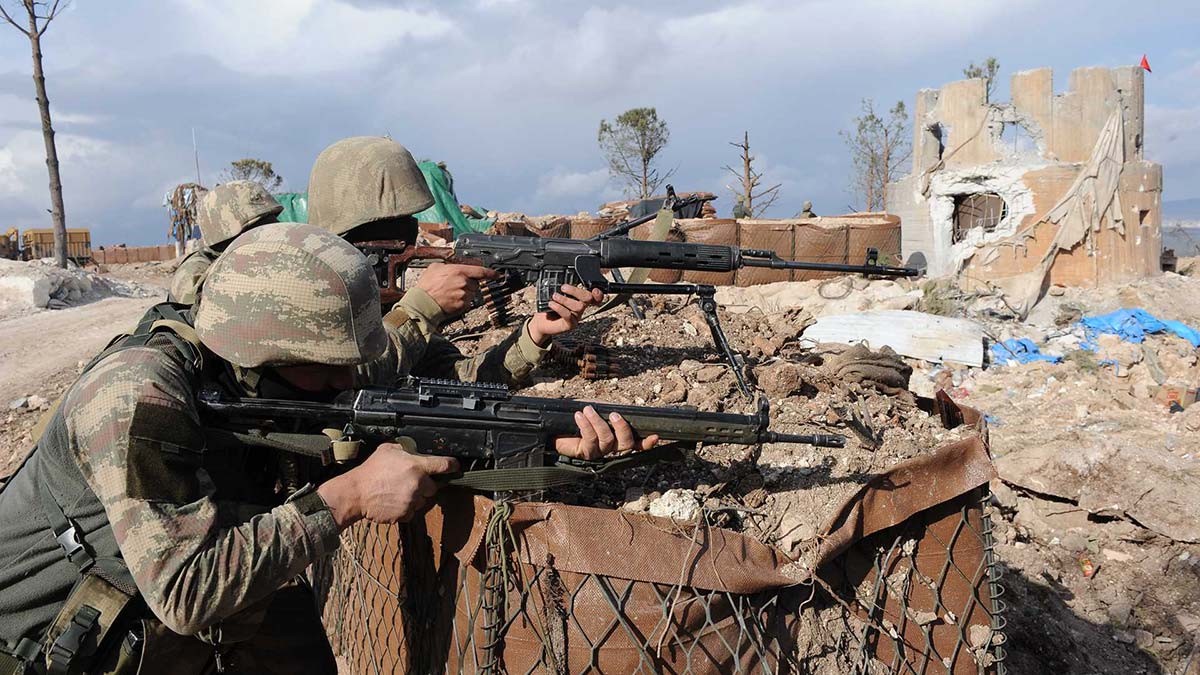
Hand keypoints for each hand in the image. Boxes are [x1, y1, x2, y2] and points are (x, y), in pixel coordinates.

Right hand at [318, 444, 457, 527]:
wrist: (356, 493)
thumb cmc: (371, 470)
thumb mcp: (388, 449)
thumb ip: (406, 449)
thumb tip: (415, 448)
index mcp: (416, 466)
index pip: (444, 465)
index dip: (452, 465)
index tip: (456, 467)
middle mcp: (418, 484)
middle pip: (433, 487)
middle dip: (425, 485)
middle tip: (410, 482)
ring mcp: (412, 501)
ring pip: (422, 501)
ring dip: (415, 497)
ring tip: (398, 491)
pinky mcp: (405, 514)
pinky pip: (412, 512)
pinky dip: (406, 508)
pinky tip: (393, 501)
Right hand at [415, 263, 497, 315]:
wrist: (422, 303)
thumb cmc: (426, 286)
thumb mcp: (435, 268)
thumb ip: (448, 266)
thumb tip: (452, 266)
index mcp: (458, 271)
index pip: (480, 271)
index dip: (491, 273)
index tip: (497, 275)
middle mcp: (463, 282)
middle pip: (474, 283)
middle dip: (468, 284)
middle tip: (455, 286)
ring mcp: (464, 295)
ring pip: (471, 293)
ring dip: (464, 293)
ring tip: (450, 294)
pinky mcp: (462, 305)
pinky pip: (467, 302)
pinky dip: (461, 302)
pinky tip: (451, 300)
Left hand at [527, 284, 604, 345]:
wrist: (541, 322)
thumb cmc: (549, 306)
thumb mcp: (554, 293)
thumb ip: (559, 285)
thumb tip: (557, 276)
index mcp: (579, 299)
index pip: (594, 296)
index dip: (598, 294)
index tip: (594, 289)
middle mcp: (581, 308)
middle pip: (588, 298)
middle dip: (576, 291)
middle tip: (563, 288)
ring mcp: (576, 317)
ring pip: (578, 307)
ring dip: (565, 299)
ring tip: (554, 296)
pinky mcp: (570, 325)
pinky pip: (568, 315)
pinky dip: (559, 308)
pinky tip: (552, 304)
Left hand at [554, 406, 658, 460]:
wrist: (554, 425)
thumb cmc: (579, 416)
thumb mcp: (598, 408)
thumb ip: (610, 409)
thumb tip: (621, 408)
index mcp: (617, 438)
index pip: (636, 444)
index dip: (646, 443)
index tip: (655, 436)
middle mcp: (610, 449)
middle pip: (626, 445)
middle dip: (622, 428)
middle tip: (613, 414)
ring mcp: (598, 453)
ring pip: (607, 441)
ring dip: (598, 422)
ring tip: (588, 410)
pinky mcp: (585, 453)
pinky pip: (590, 440)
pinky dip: (586, 425)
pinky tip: (580, 415)